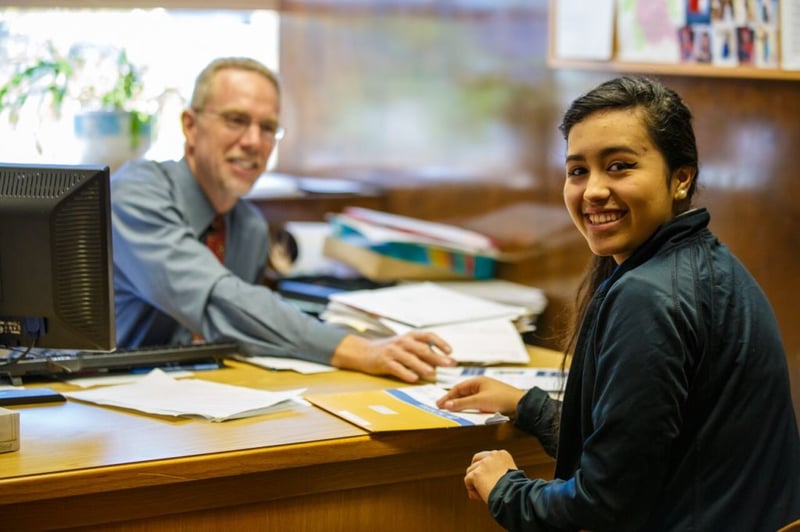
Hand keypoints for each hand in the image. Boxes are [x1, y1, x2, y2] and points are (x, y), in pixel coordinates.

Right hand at [332, 331, 454, 382]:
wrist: (364, 351)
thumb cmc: (390, 350)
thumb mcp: (406, 346)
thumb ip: (422, 352)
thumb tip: (442, 361)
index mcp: (410, 336)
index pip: (428, 336)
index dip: (440, 342)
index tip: (450, 351)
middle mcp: (402, 341)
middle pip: (422, 348)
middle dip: (437, 356)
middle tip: (449, 364)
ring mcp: (392, 351)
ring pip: (409, 358)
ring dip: (422, 365)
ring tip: (432, 373)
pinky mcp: (384, 362)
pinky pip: (396, 367)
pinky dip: (406, 373)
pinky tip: (414, 379)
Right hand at [436, 376, 524, 416]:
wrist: (521, 406)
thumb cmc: (502, 399)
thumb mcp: (479, 401)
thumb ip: (462, 403)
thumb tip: (447, 405)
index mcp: (478, 381)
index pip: (458, 388)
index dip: (448, 396)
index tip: (439, 404)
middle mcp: (482, 386)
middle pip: (463, 393)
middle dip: (453, 400)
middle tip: (442, 408)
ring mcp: (487, 394)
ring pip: (469, 400)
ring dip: (461, 405)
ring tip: (451, 412)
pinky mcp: (491, 402)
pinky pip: (476, 405)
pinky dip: (469, 409)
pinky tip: (466, 414)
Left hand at [465, 450, 517, 501]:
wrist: (514, 496)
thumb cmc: (515, 491)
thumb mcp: (509, 476)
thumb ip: (497, 473)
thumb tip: (482, 481)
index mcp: (502, 454)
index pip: (487, 457)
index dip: (485, 469)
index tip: (489, 480)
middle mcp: (492, 456)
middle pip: (476, 460)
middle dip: (475, 470)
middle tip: (477, 483)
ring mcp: (483, 464)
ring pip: (470, 472)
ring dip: (474, 483)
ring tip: (483, 495)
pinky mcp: (476, 474)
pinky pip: (467, 481)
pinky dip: (472, 490)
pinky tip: (480, 497)